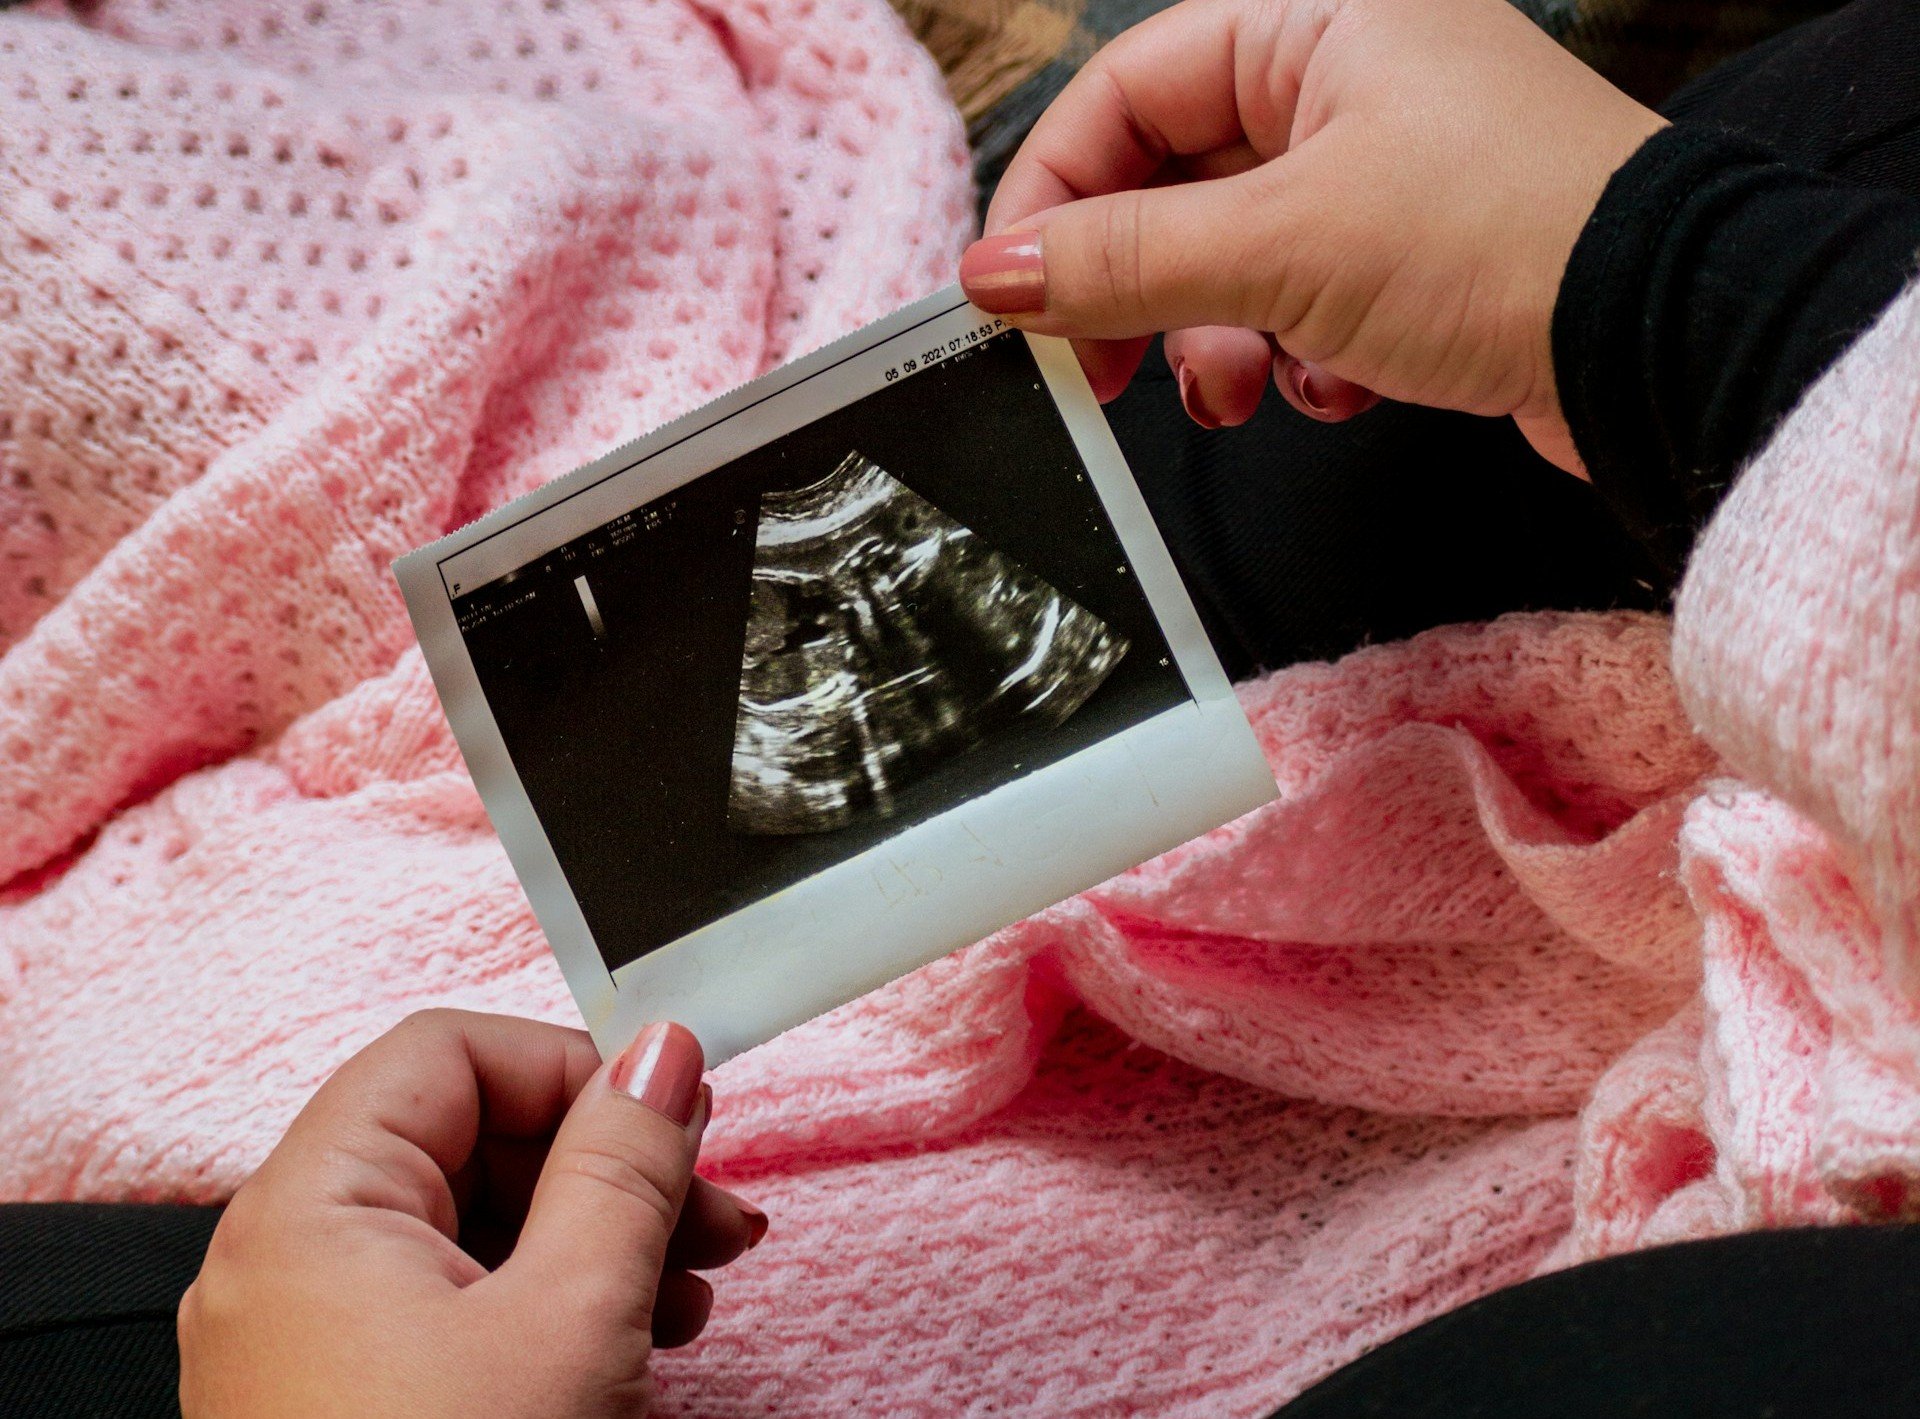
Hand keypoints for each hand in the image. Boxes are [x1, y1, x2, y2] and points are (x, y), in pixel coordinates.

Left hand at [178, 1010, 765, 1417]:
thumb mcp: (574, 1315)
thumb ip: (623, 1163)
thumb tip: (659, 1054)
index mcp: (311, 1213)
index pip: (450, 1054)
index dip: (574, 1069)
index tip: (672, 1112)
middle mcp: (294, 1262)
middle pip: (469, 1136)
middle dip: (607, 1165)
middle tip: (708, 1207)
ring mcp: (318, 1337)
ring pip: (477, 1222)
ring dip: (600, 1235)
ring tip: (690, 1286)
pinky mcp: (355, 1398)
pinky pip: (461, 1301)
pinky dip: (556, 1300)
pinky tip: (637, 1336)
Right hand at [959, 0, 1664, 470]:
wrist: (1668, 341)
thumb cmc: (1510, 240)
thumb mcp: (1282, 247)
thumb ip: (1124, 261)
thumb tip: (998, 274)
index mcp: (1310, 23)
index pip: (1124, 93)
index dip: (1053, 196)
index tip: (1009, 296)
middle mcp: (1343, 82)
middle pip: (1169, 183)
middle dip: (1137, 289)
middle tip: (1097, 369)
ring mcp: (1381, 171)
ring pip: (1229, 258)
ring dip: (1216, 340)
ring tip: (1241, 389)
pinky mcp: (1412, 258)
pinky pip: (1298, 306)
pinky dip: (1295, 358)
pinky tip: (1339, 383)